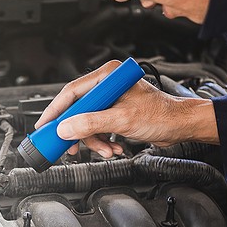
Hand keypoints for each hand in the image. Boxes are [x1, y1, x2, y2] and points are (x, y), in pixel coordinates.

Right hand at [35, 60, 219, 157]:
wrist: (182, 126)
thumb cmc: (161, 115)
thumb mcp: (121, 119)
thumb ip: (90, 124)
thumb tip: (65, 129)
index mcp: (107, 77)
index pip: (71, 92)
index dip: (56, 111)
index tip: (45, 126)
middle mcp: (107, 86)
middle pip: (78, 110)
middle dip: (78, 132)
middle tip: (72, 147)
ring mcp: (111, 100)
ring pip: (87, 123)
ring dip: (94, 140)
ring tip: (106, 150)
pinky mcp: (115, 112)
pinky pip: (98, 128)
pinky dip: (103, 141)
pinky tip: (114, 147)